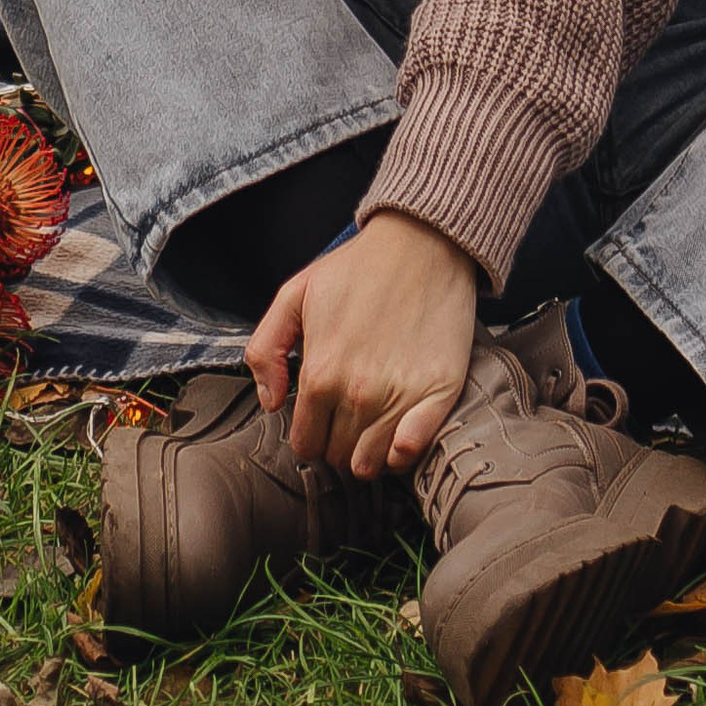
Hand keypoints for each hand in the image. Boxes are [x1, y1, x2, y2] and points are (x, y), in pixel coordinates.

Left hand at [248, 210, 477, 475]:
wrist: (423, 242)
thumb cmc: (359, 267)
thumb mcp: (296, 293)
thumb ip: (266, 349)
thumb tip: (271, 403)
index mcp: (321, 373)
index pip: (306, 444)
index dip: (310, 434)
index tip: (320, 418)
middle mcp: (358, 393)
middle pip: (338, 456)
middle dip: (337, 441)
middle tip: (346, 414)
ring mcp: (400, 397)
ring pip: (371, 463)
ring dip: (367, 451)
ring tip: (371, 422)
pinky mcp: (438, 393)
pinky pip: (410, 453)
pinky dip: (401, 452)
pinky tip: (399, 431)